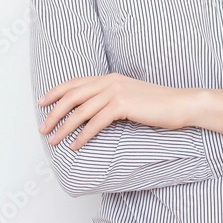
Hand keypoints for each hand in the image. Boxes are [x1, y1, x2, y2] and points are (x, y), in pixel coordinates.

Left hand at [36, 73, 190, 150]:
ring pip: (82, 110)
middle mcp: (110, 81)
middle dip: (54, 113)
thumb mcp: (130, 98)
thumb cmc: (157, 105)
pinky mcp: (124, 104)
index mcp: (110, 78)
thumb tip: (91, 113)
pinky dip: (83, 134)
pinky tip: (76, 145)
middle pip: (73, 95)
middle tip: (43, 128)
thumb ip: (111, 100)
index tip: (42, 103)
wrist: (180, 104)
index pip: (75, 83)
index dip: (56, 92)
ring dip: (65, 127)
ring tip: (54, 140)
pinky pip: (96, 122)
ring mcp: (117, 91)